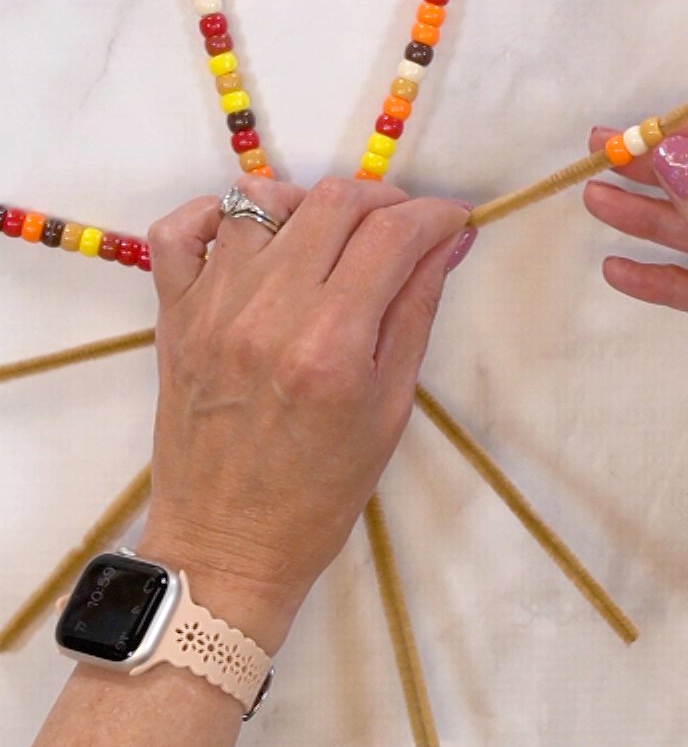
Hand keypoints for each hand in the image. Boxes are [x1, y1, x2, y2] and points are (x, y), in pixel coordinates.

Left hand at [138, 175, 472, 650]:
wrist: (227, 547)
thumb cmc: (323, 492)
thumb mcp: (391, 408)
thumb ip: (417, 311)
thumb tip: (447, 242)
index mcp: (331, 346)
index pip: (393, 236)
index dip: (435, 214)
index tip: (454, 219)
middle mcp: (268, 313)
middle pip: (334, 202)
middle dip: (385, 200)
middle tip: (405, 228)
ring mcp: (213, 309)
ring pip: (263, 200)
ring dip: (313, 203)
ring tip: (336, 236)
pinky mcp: (174, 315)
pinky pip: (180, 231)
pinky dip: (220, 213)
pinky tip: (256, 234)